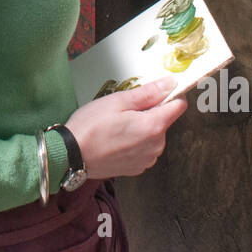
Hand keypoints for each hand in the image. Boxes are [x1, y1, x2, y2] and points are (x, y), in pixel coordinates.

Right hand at [64, 78, 187, 180]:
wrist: (72, 156)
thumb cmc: (90, 127)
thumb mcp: (117, 101)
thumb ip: (148, 93)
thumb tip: (170, 83)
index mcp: (153, 126)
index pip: (179, 105)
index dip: (170, 95)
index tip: (156, 92)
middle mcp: (156, 146)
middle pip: (164, 120)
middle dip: (150, 112)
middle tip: (124, 110)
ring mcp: (147, 159)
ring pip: (154, 135)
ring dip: (142, 128)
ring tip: (117, 126)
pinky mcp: (137, 168)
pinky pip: (144, 149)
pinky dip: (135, 142)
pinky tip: (116, 139)